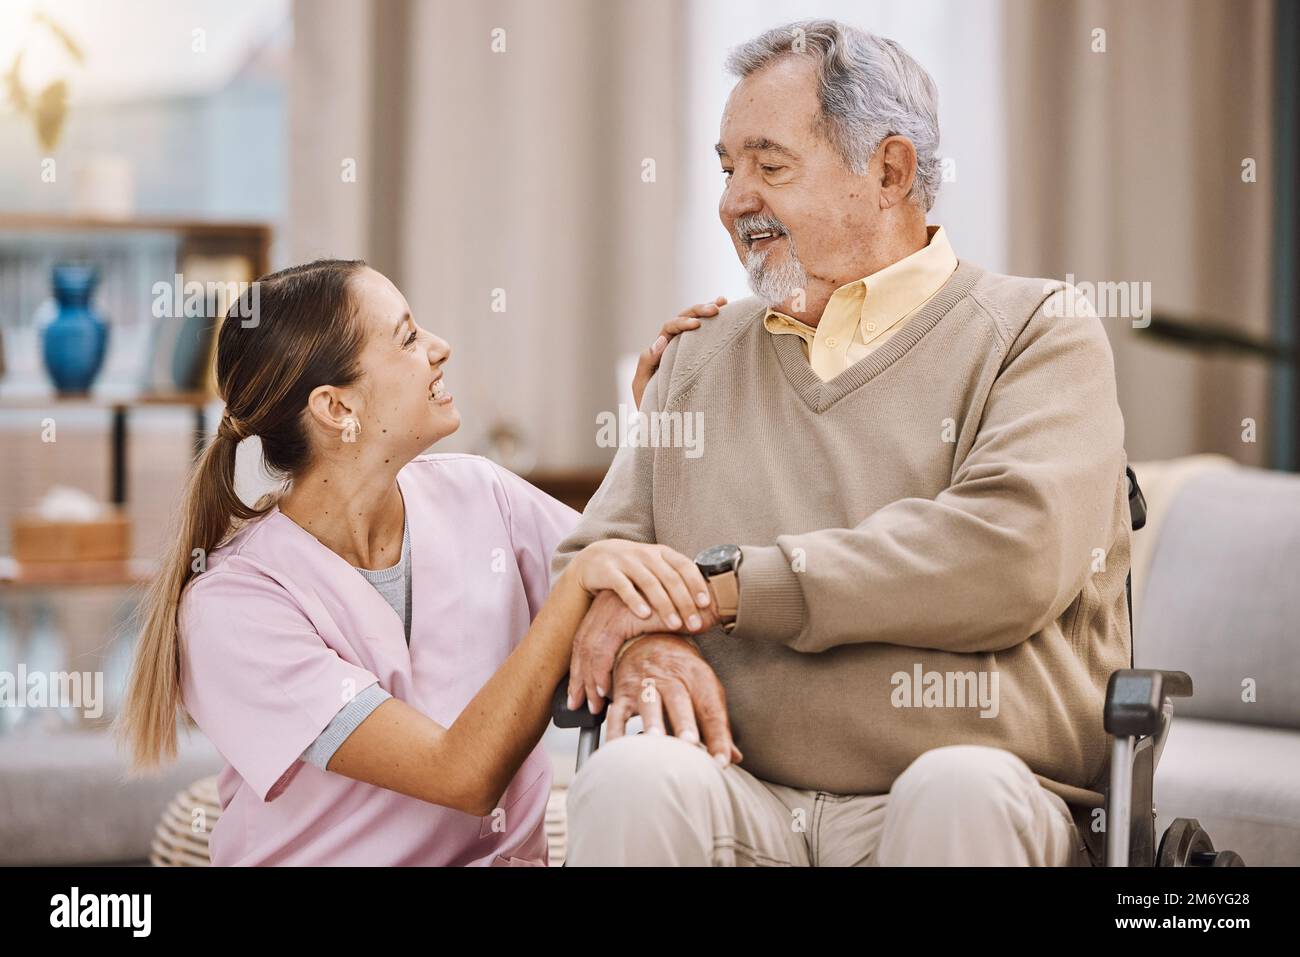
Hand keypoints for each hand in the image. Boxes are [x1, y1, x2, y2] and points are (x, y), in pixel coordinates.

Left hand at [567, 589, 720, 711]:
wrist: (703, 598)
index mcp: (609, 606)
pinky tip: (605, 690)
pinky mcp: (622, 616)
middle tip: (577, 704)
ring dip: (589, 681)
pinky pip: (603, 650)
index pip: (587, 641)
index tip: (579, 692)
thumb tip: (627, 673)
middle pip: (582, 646)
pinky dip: (601, 672)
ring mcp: (611, 608)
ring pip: (588, 650)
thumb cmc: (683, 614)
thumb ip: (637, 643)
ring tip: (594, 704)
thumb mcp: (653, 628)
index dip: (582, 668)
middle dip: (579, 678)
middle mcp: (605, 605)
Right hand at [570, 539, 712, 626]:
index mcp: (661, 552)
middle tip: (694, 624)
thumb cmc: (632, 568)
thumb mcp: (654, 566)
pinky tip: (644, 615)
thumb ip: (674, 577)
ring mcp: (626, 561)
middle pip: (670, 578)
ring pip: (650, 583)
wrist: (594, 558)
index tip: (706, 604)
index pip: (684, 566)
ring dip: (665, 605)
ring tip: (674, 625)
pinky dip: (635, 600)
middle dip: (685, 602)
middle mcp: (646, 554)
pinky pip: (623, 586)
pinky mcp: (608, 570)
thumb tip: (704, 601)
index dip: (696, 584)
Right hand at [606, 634, 741, 766]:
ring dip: (652, 721)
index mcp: (699, 677)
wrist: (651, 640)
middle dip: (684, 722)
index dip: (719, 736)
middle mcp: (672, 678)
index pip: (711, 709)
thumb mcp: (705, 690)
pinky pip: (617, 712)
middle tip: (690, 743)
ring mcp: (645, 684)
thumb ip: (717, 726)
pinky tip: (617, 748)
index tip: (722, 761)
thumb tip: (733, 758)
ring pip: (648, 702)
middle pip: (679, 699)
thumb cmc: (683, 674)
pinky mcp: (624, 692)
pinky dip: (615, 730)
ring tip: (655, 740)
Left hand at [631, 296, 726, 408]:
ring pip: (696, 322)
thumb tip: (661, 340)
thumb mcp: (643, 384)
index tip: (697, 326)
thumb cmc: (650, 403)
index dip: (682, 324)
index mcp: (659, 349)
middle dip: (698, 311)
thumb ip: (647, 362)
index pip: (669, 328)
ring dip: (708, 310)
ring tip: (724, 303)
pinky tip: (728, 312)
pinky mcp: (699, 354)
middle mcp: (672, 344)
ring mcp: (686, 348)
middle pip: (684, 319)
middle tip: (715, 309)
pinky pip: (706, 334)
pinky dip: (715, 322)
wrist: (661, 420)